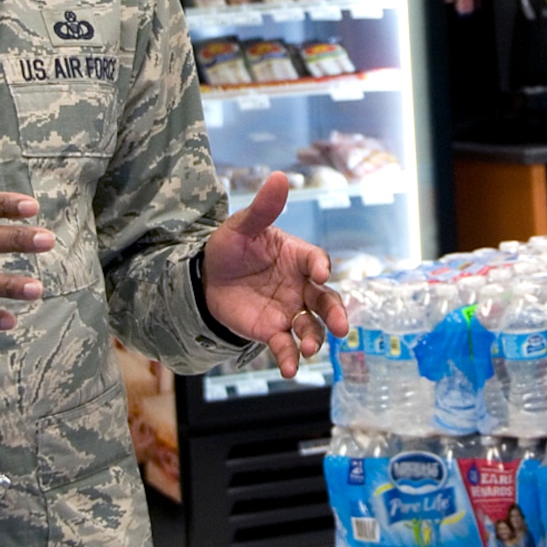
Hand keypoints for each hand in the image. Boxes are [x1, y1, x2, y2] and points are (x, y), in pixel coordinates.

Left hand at [201, 171, 343, 377]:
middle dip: (336, 313)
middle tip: (342, 327)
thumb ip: (262, 208)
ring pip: (311, 327)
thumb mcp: (241, 227)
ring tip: (310, 349)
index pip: (316, 260)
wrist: (205, 279)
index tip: (321, 274)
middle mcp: (299, 285)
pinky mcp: (271, 331)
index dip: (321, 267)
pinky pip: (285, 345)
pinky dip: (289, 358)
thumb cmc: (229, 248)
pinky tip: (289, 369)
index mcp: (297, 256)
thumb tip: (279, 177)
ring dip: (314, 339)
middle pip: (325, 301)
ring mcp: (288, 310)